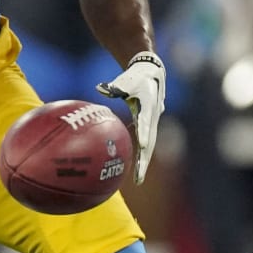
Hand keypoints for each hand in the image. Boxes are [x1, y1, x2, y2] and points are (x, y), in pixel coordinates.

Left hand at [97, 51, 165, 182]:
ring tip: (138, 179)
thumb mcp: (126, 80)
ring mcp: (152, 122)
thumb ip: (114, 86)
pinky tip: (136, 168)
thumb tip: (100, 88)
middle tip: (139, 178)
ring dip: (144, 162)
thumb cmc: (136, 77)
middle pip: (150, 142)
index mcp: (148, 106)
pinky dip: (142, 155)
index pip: (145, 122)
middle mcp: (152, 117)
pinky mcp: (148, 125)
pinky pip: (145, 142)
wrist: (152, 73)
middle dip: (145, 161)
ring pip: (149, 145)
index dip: (145, 133)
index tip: (142, 146)